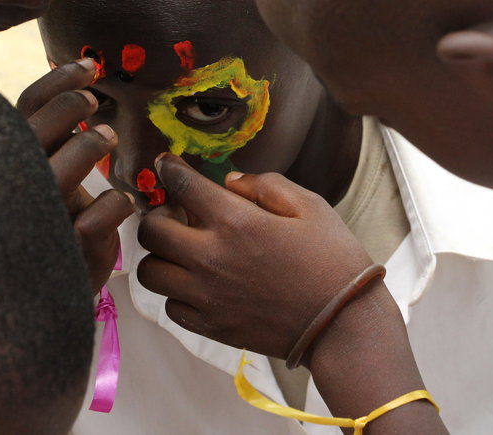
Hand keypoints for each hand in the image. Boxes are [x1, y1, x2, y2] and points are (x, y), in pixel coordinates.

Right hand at [18, 59, 133, 292]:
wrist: (49, 295)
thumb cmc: (55, 224)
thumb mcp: (51, 179)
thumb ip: (54, 141)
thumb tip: (79, 88)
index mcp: (11, 165)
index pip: (23, 110)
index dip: (56, 83)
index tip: (89, 66)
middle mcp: (18, 189)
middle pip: (36, 131)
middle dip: (69, 107)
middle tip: (94, 102)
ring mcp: (39, 222)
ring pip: (62, 170)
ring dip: (89, 147)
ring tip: (107, 138)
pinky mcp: (67, 255)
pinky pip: (96, 218)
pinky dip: (115, 204)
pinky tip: (123, 204)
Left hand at [136, 154, 373, 360]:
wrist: (342, 325)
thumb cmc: (332, 259)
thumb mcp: (309, 206)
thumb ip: (265, 185)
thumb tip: (229, 181)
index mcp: (236, 222)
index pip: (181, 185)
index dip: (168, 168)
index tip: (165, 164)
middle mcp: (211, 258)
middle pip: (151, 230)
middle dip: (158, 214)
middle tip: (177, 215)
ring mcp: (207, 296)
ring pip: (150, 271)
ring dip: (161, 255)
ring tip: (182, 251)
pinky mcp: (210, 327)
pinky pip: (169, 306)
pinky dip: (176, 291)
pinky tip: (197, 283)